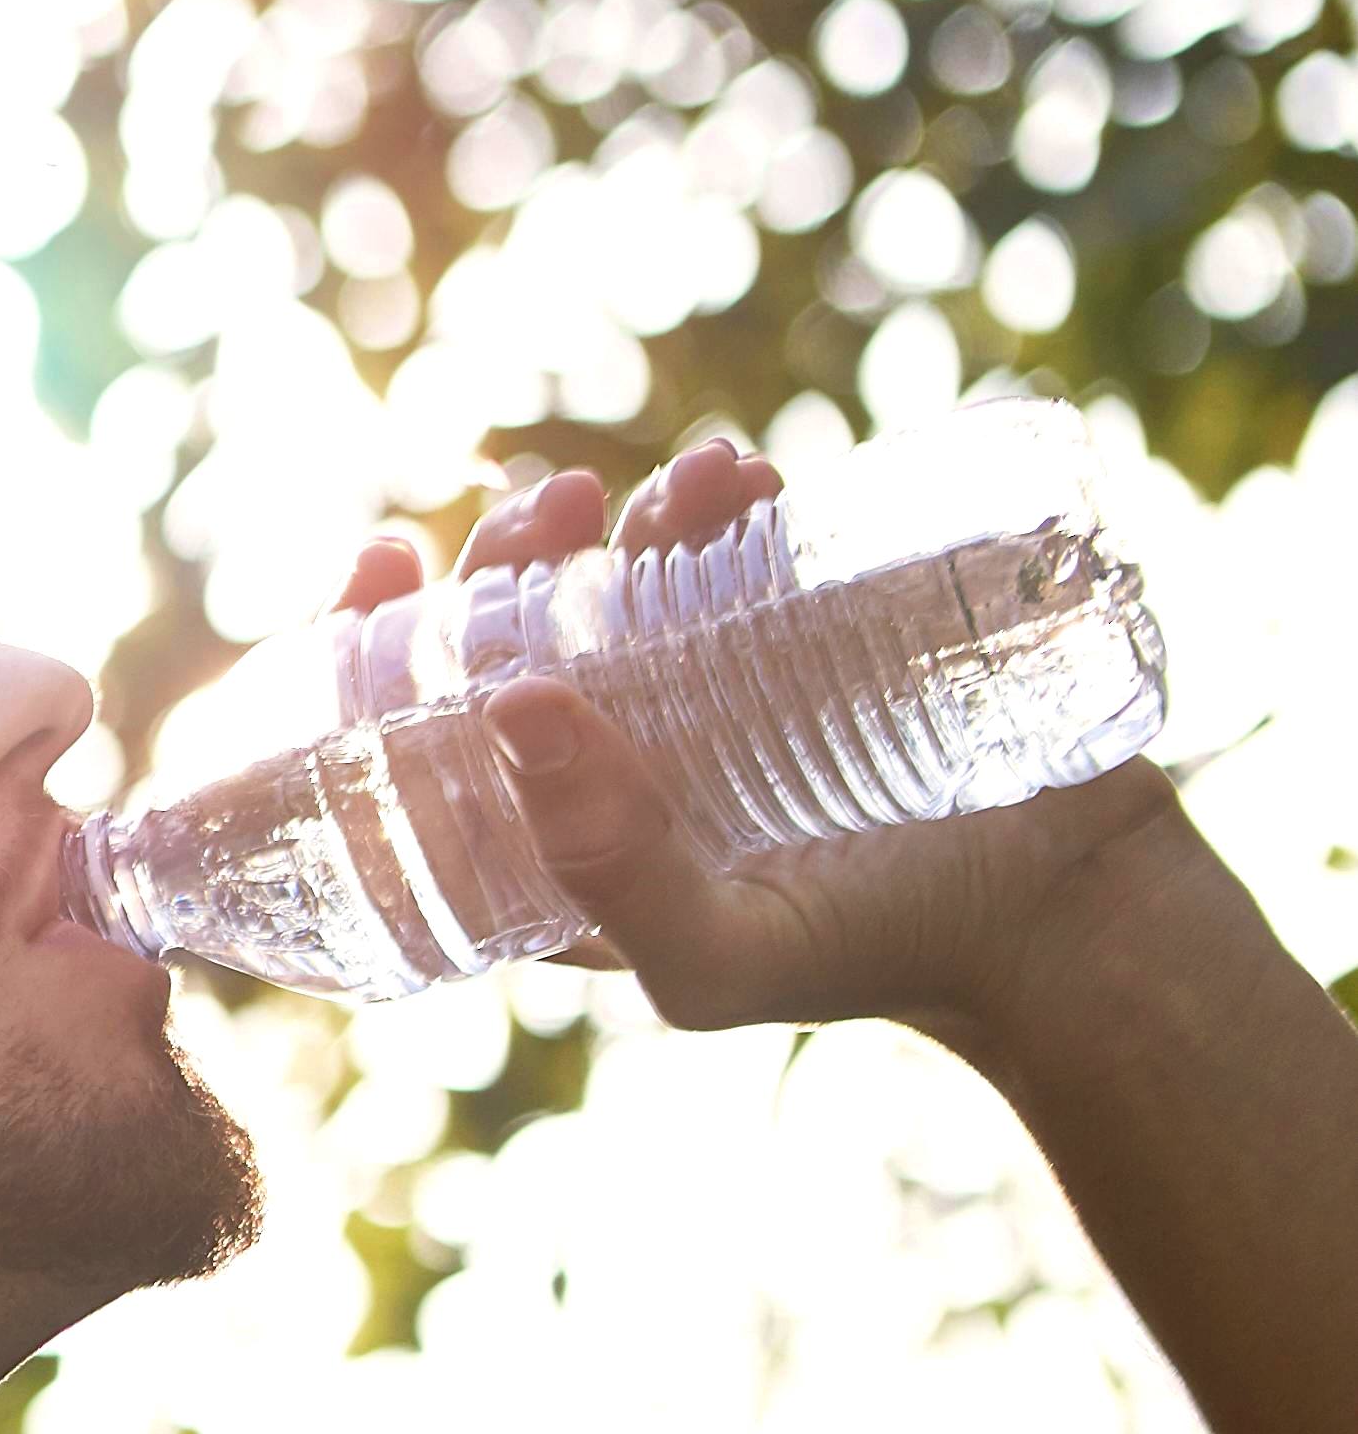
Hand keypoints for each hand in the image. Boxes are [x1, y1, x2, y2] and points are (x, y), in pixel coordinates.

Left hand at [328, 447, 1212, 1050]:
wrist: (1060, 918)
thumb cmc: (869, 957)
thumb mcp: (715, 958)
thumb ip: (607, 870)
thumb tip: (509, 704)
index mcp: (548, 840)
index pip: (415, 736)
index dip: (373, 645)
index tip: (387, 559)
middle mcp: (614, 762)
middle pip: (514, 634)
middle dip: (510, 556)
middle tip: (554, 504)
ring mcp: (709, 696)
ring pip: (623, 579)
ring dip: (627, 512)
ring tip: (684, 481)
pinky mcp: (807, 642)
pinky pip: (738, 553)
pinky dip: (726, 501)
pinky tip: (739, 474)